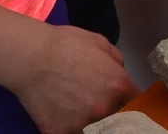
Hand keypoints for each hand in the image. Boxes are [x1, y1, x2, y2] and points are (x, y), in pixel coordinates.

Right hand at [13, 23, 137, 133]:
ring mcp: (84, 124)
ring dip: (87, 119)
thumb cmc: (65, 44)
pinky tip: (58, 113)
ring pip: (93, 127)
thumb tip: (120, 71)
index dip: (127, 98)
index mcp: (118, 85)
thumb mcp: (99, 42)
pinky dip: (65, 125)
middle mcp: (105, 108)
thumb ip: (117, 60)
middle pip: (116, 116)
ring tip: (72, 104)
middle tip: (90, 97)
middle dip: (108, 109)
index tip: (120, 98)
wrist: (31, 57)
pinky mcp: (61, 133)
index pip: (135, 101)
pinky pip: (69, 132)